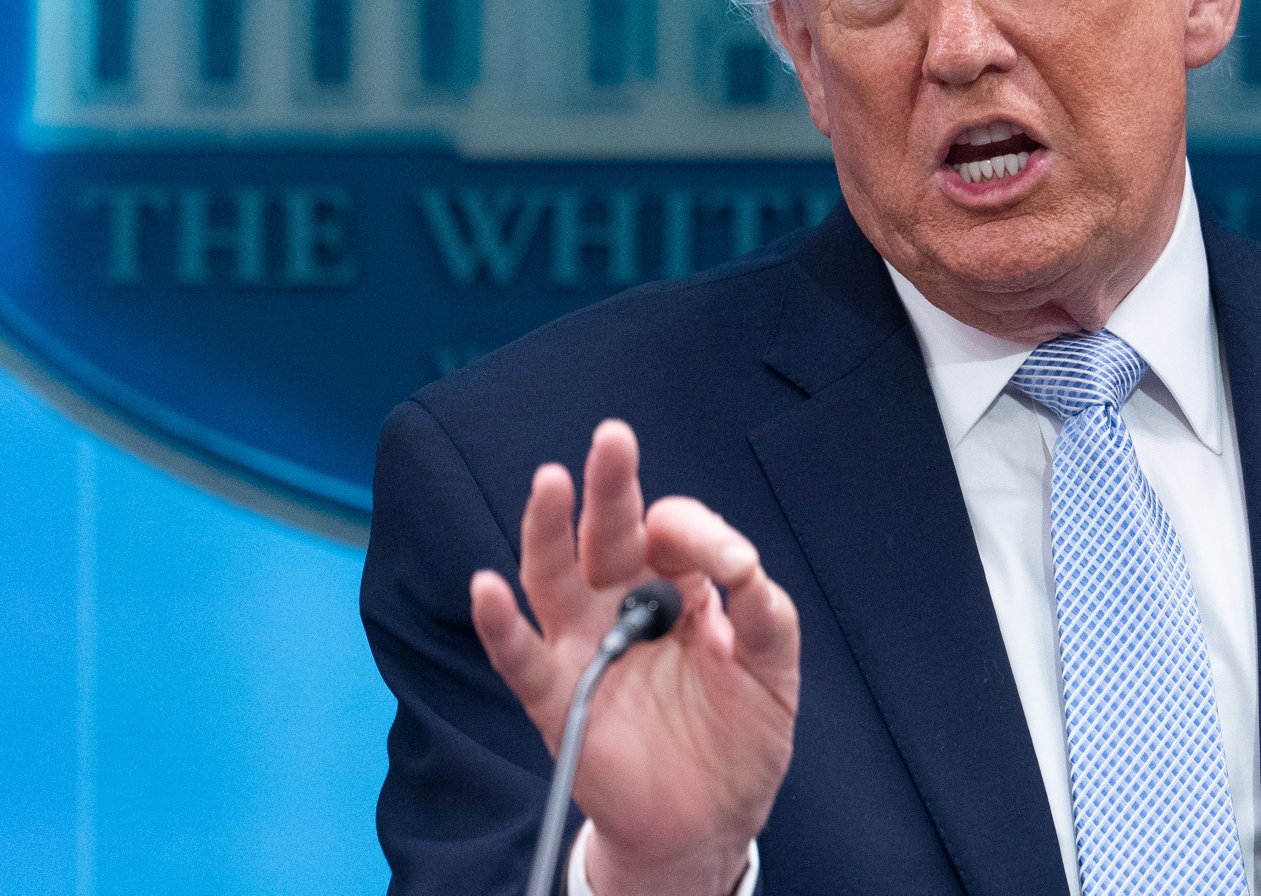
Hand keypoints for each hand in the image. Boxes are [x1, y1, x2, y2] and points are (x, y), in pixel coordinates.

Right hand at [470, 419, 799, 895]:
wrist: (710, 821)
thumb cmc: (739, 737)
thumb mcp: (773, 671)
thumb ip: (767, 615)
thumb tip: (746, 566)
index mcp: (678, 588)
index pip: (675, 534)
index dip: (699, 535)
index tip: (731, 564)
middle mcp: (622, 604)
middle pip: (607, 533)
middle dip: (610, 486)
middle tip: (613, 439)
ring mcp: (585, 647)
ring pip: (553, 576)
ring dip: (546, 529)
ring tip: (550, 481)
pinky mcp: (557, 699)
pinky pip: (521, 658)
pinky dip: (499, 625)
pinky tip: (487, 588)